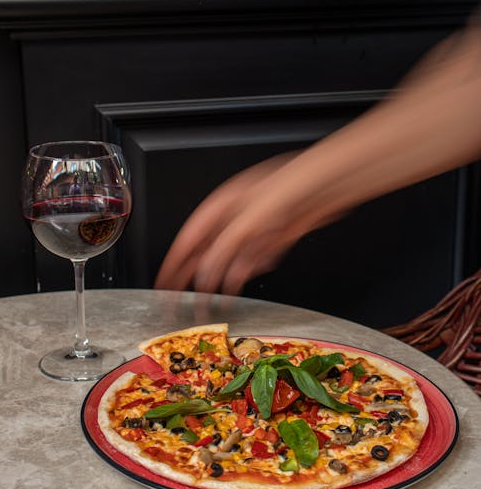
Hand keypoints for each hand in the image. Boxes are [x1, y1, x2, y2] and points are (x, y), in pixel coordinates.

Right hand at [154, 150, 314, 294]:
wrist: (324, 184)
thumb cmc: (287, 185)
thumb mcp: (248, 220)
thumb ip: (224, 249)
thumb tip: (205, 274)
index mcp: (219, 208)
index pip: (187, 241)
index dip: (173, 265)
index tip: (164, 284)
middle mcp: (233, 219)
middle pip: (204, 254)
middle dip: (190, 278)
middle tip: (178, 301)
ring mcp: (254, 230)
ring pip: (228, 261)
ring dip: (218, 282)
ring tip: (208, 303)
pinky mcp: (273, 238)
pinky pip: (252, 261)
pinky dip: (245, 272)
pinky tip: (240, 284)